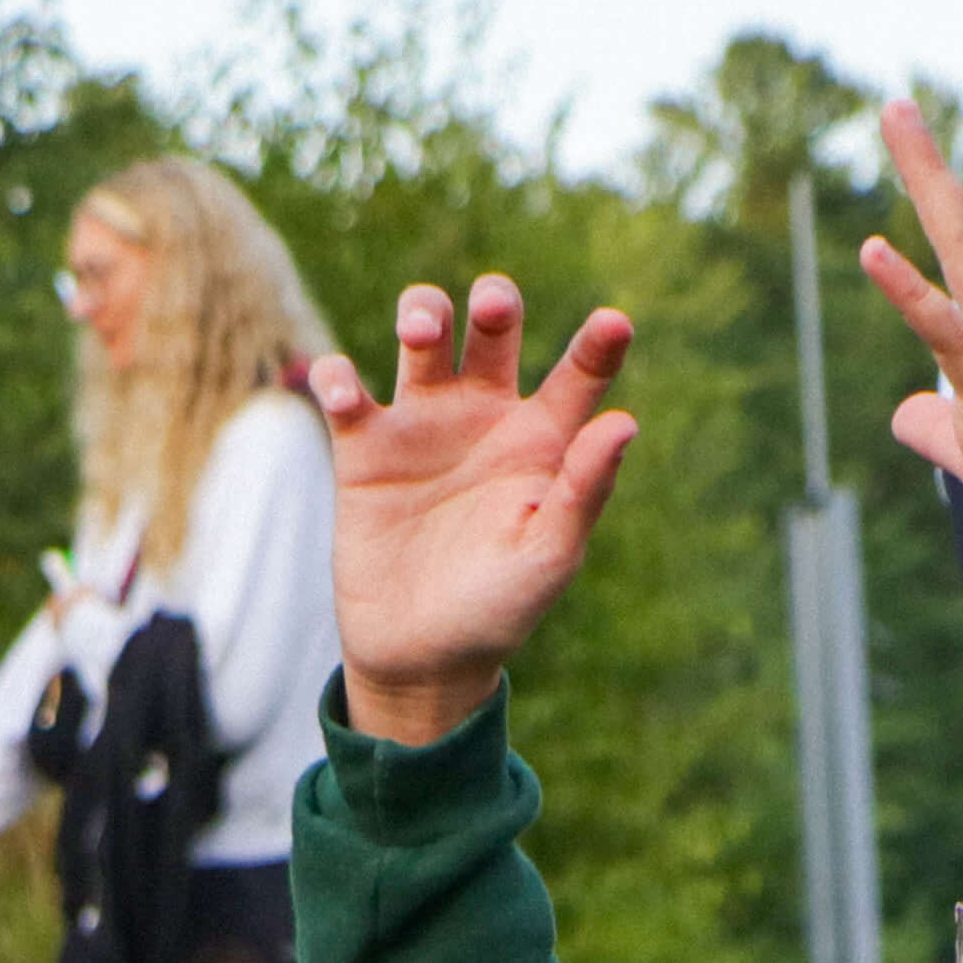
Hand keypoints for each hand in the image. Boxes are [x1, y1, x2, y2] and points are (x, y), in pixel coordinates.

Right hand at [316, 275, 637, 748]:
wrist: (421, 657)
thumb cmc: (499, 609)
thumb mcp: (548, 556)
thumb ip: (583, 490)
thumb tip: (624, 422)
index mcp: (542, 440)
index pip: (578, 374)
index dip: (599, 344)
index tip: (614, 323)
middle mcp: (485, 419)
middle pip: (493, 330)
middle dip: (494, 305)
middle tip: (490, 308)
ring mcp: (423, 428)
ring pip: (423, 337)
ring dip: (422, 313)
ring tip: (421, 330)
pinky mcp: (364, 451)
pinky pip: (346, 392)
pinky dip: (338, 378)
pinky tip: (346, 393)